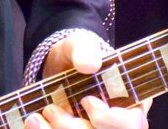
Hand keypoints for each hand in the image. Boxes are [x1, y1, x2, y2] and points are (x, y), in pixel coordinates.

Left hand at [24, 35, 150, 128]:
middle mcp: (117, 124)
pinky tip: (33, 123)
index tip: (87, 100)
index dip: (109, 119)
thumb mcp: (79, 46)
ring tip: (37, 117)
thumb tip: (89, 64)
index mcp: (130, 103)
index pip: (133, 124)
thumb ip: (84, 51)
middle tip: (52, 110)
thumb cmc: (78, 56)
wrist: (58, 67)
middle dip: (73, 128)